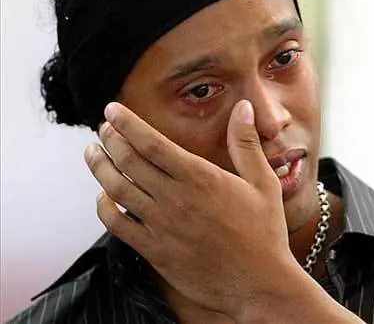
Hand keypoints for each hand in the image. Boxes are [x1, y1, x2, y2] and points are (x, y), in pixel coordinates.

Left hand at [84, 100, 297, 317]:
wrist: (259, 284)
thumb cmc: (263, 231)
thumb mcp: (262, 182)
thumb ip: (247, 143)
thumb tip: (244, 108)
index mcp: (199, 177)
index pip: (151, 143)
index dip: (127, 123)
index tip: (112, 110)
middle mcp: (175, 198)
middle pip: (128, 162)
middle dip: (110, 139)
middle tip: (103, 128)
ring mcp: (162, 226)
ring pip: (117, 190)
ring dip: (100, 168)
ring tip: (92, 153)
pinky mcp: (155, 251)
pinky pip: (118, 226)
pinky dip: (104, 208)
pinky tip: (102, 197)